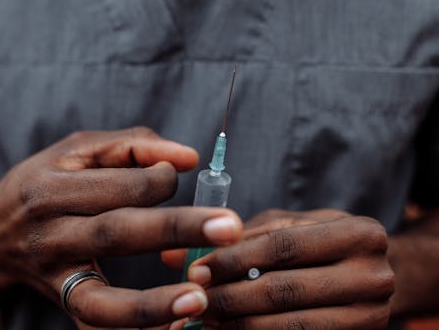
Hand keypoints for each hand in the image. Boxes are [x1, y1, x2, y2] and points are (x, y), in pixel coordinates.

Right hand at [0, 127, 241, 328]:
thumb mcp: (78, 150)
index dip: (161, 179)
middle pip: (116, 233)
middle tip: (230, 227)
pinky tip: (175, 328)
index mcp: (52, 187)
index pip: (120, 185)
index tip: (181, 175)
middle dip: (177, 229)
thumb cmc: (45, 180)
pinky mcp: (61, 302)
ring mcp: (53, 276)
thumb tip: (190, 158)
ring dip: (151, 304)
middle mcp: (49, 234)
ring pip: (100, 298)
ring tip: (201, 299)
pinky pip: (95, 325)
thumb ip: (134, 146)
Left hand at [165, 209, 393, 328]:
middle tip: (195, 302)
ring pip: (292, 327)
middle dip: (232, 298)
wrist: (371, 278)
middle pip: (285, 290)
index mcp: (359, 234)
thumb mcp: (291, 227)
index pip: (283, 246)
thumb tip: (173, 256)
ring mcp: (372, 316)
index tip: (197, 271)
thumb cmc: (321, 245)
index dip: (235, 260)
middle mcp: (373, 276)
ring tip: (206, 323)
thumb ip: (240, 237)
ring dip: (241, 327)